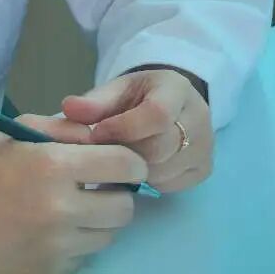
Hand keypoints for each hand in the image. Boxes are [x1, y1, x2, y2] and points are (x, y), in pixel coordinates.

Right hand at [0, 113, 147, 273]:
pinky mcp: (49, 270)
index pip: (123, 165)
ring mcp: (55, 246)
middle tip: (99, 186)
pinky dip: (77, 242)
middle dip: (118, 193)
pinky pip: (84, 256)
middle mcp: (60, 209)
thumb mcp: (22, 129)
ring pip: (108, 236)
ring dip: (99, 220)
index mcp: (53, 166)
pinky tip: (53, 227)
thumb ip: (67, 129)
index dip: (131, 162)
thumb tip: (104, 138)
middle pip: (125, 208)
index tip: (124, 162)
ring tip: (73, 206)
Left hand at [61, 68, 213, 193]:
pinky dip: (147, 180)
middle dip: (125, 151)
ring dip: (133, 168)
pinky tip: (136, 165)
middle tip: (104, 148)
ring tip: (118, 155)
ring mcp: (206, 147)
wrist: (169, 104)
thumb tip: (68, 108)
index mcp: (177, 88)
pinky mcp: (204, 170)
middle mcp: (199, 117)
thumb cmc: (139, 96)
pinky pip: (170, 185)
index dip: (124, 128)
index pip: (157, 114)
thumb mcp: (117, 89)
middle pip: (160, 147)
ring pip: (163, 170)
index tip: (97, 132)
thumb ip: (94, 101)